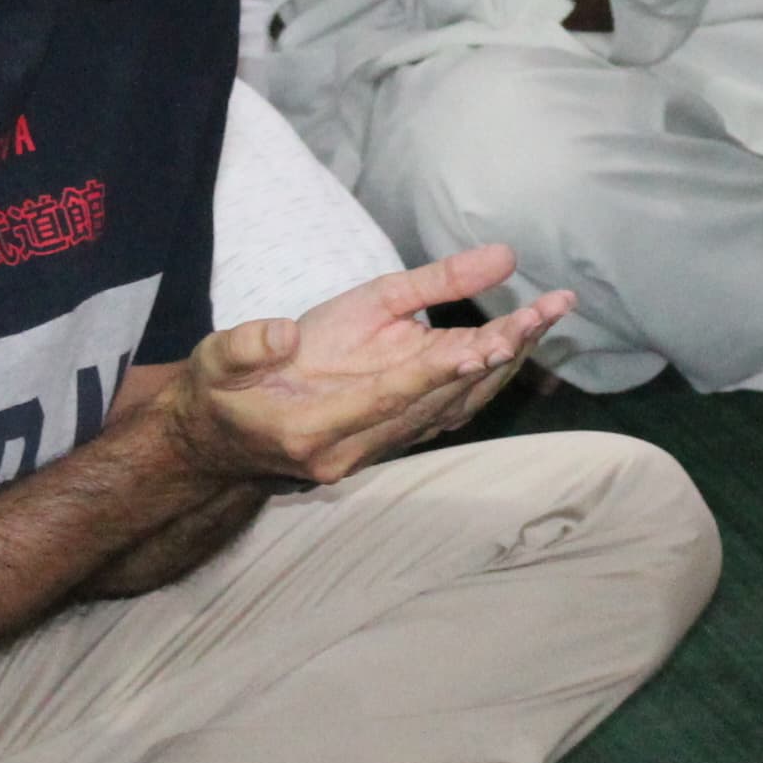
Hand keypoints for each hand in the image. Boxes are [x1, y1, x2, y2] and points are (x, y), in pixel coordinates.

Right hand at [169, 245, 570, 491]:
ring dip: (503, 361)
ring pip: (454, 406)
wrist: (213, 446)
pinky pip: (448, 407)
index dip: (438, 369)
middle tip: (546, 311)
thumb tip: (287, 331)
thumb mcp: (219, 357)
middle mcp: (354, 451)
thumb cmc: (218, 394)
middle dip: (496, 354)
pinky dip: (485, 373)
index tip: (488, 343)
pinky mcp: (388, 440)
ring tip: (549, 313)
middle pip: (439, 401)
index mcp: (313, 430)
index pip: (389, 396)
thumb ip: (251, 344)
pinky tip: (519, 338)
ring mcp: (375, 452)